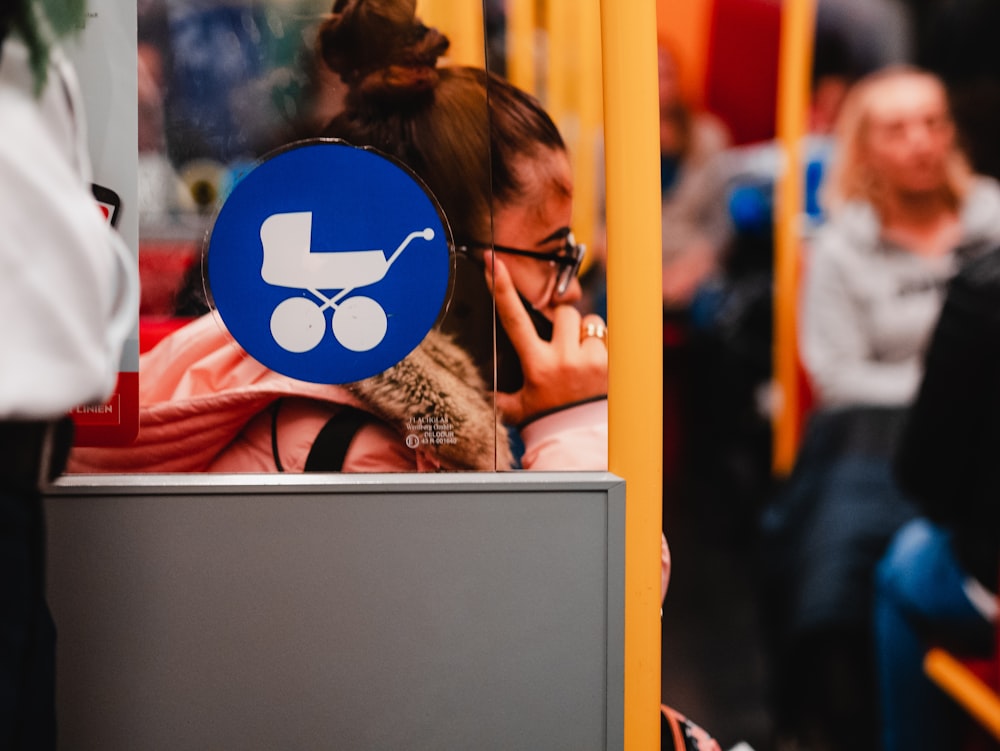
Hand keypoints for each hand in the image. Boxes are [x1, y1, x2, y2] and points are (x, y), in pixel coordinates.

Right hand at [485, 252, 607, 424]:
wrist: (580, 438)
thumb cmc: (547, 420)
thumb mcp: (516, 408)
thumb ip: (496, 397)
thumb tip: (474, 391)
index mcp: (536, 365)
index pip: (514, 319)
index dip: (501, 287)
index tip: (494, 262)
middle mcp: (563, 358)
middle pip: (563, 313)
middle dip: (564, 322)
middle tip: (563, 343)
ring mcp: (590, 360)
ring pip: (590, 324)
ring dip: (586, 336)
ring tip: (582, 360)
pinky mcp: (612, 363)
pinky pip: (608, 338)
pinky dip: (603, 347)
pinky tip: (597, 367)